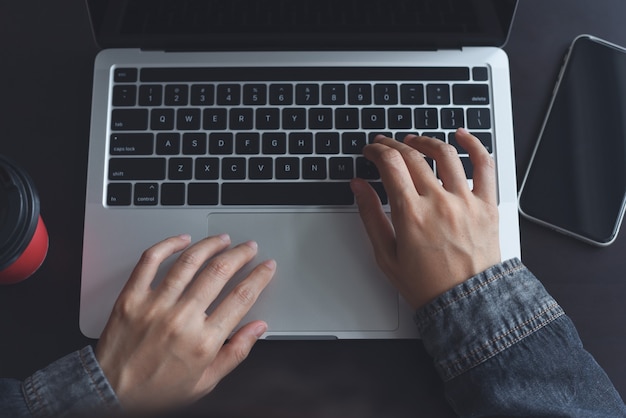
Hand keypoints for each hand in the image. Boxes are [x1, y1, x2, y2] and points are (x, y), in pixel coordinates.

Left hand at [95, 234, 274, 410]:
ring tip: (222, 240)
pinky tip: (182, 240)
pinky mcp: (131, 298)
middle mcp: (181, 320)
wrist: (111, 394)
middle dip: (241, 255)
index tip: (266, 267)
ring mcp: (155, 306)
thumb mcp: (205, 381)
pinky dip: (168, 245)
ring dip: (211, 245)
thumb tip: (258, 328)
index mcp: (203, 342)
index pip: (241, 298)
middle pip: (219, 272)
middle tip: (248, 248)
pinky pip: (150, 261)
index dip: (259, 277)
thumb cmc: (157, 390)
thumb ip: (236, 353)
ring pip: (190, 261)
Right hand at [351, 129, 500, 309]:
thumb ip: (370, 216)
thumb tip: (358, 186)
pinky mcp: (486, 204)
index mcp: (412, 215)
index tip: (370, 152)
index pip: (390, 164)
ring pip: (444, 154)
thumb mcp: (386, 255)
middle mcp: (439, 202)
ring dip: (424, 141)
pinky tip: (461, 134)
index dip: (376, 152)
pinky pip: (484, 165)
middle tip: (384, 146)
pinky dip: (474, 144)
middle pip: (412, 156)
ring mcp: (465, 201)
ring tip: (413, 142)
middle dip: (392, 145)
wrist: (467, 303)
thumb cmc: (426, 284)